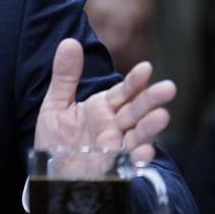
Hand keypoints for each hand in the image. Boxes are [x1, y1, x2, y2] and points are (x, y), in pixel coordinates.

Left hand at [34, 38, 174, 162]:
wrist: (46, 172)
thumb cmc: (56, 140)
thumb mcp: (55, 104)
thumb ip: (65, 76)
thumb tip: (69, 41)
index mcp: (103, 108)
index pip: (124, 92)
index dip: (135, 81)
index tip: (146, 68)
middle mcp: (114, 127)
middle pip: (137, 111)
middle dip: (151, 100)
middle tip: (168, 88)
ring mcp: (114, 147)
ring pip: (138, 135)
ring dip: (150, 127)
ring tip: (162, 116)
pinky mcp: (110, 168)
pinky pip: (127, 162)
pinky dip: (137, 157)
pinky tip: (143, 151)